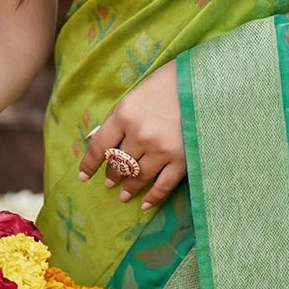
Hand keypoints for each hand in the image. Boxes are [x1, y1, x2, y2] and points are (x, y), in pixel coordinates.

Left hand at [77, 60, 185, 209]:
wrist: (204, 83)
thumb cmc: (167, 83)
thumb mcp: (135, 95)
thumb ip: (117, 118)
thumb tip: (96, 139)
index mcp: (124, 115)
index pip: (99, 146)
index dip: (89, 164)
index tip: (84, 176)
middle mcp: (139, 135)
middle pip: (118, 163)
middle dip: (112, 175)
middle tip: (110, 182)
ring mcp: (160, 149)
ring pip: (138, 177)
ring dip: (129, 187)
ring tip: (124, 194)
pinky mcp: (181, 160)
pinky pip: (163, 186)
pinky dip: (153, 197)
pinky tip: (145, 205)